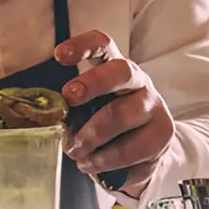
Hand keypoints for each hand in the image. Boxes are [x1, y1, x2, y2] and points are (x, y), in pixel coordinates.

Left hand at [54, 29, 173, 197]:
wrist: (144, 152)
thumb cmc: (105, 122)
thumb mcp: (87, 108)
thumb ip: (72, 107)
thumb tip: (46, 117)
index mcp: (113, 67)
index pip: (103, 45)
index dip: (83, 46)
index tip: (60, 55)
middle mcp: (138, 80)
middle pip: (121, 72)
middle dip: (92, 83)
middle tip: (68, 97)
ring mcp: (153, 106)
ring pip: (122, 115)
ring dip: (92, 135)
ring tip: (75, 151)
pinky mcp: (162, 134)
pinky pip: (131, 148)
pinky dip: (106, 159)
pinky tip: (92, 164)